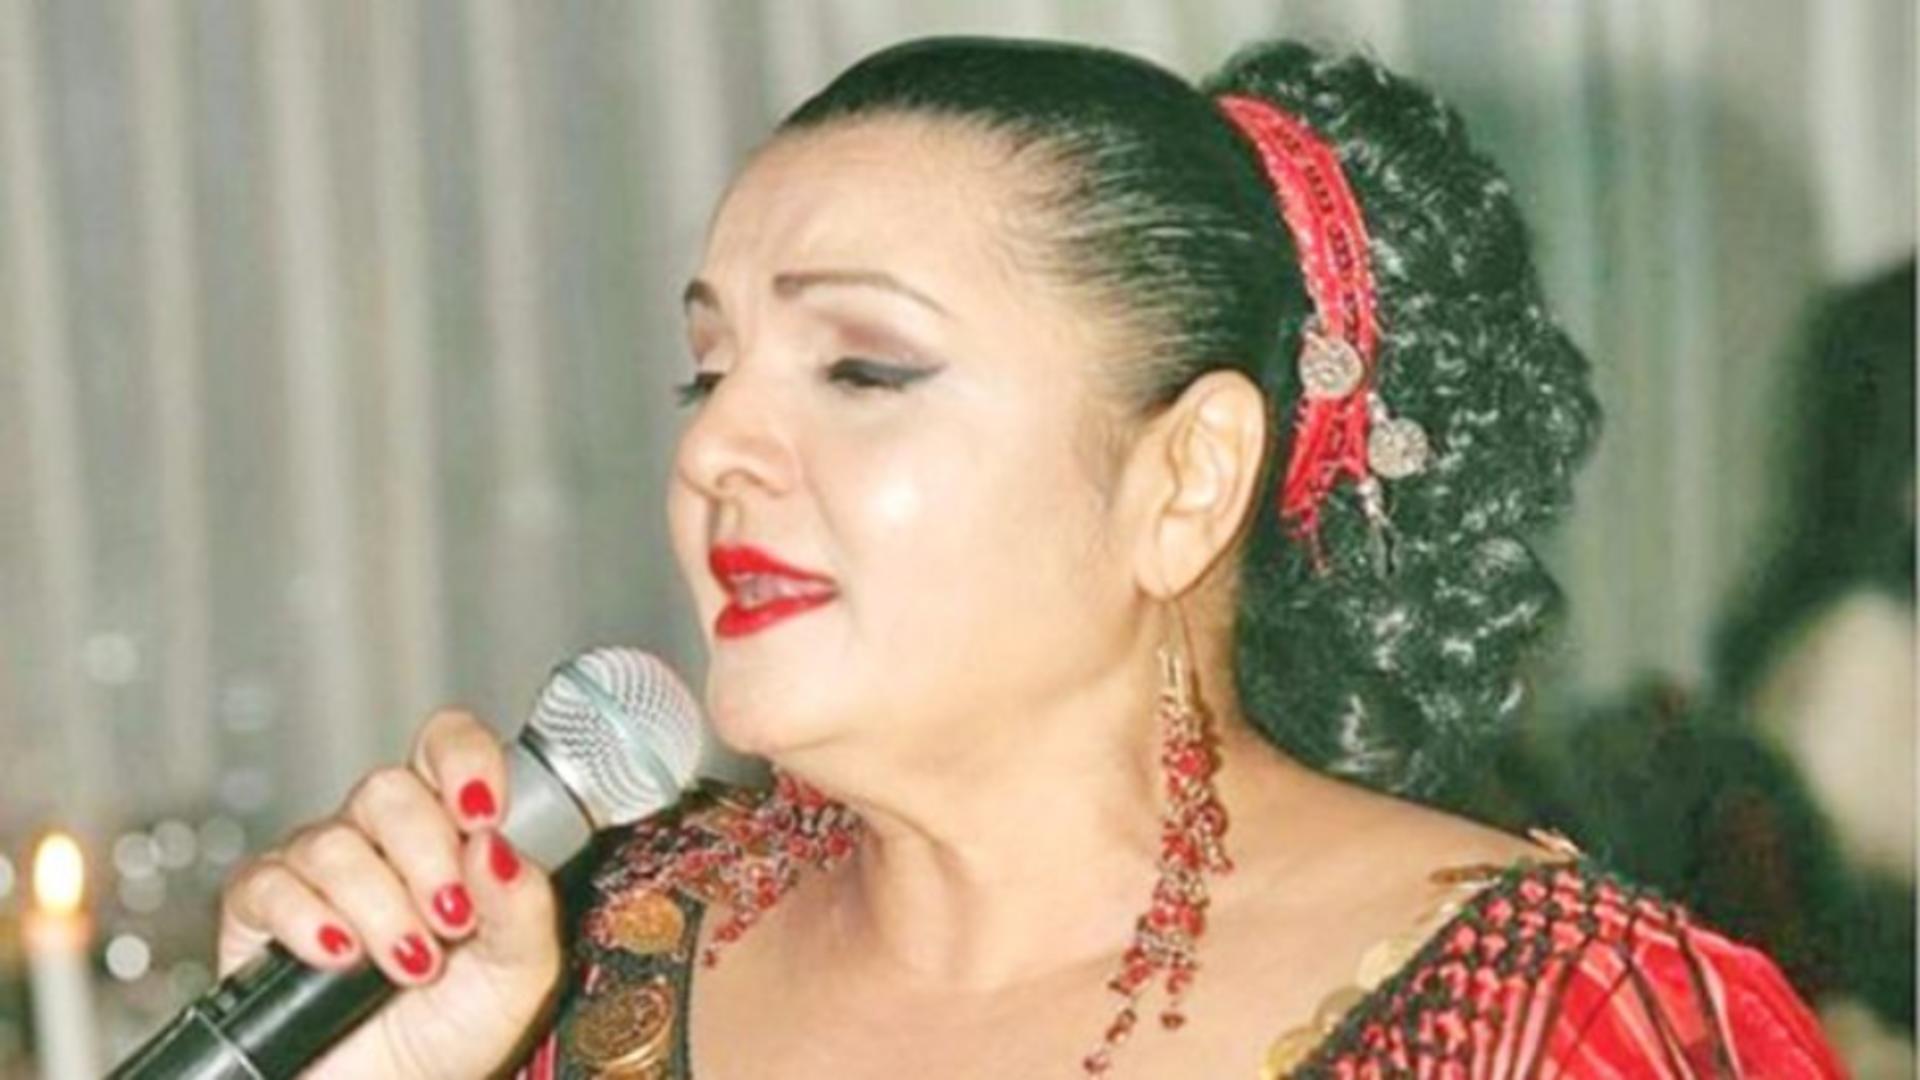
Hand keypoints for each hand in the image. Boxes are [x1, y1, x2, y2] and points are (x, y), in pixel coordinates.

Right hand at [217, 709, 561, 1079]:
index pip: (447, 745)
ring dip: (381, 909)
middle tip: (451, 923)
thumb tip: (497, 843)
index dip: (463, 760)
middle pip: (389, 788)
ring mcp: (318, 869)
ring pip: (335, 843)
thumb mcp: (518, 973)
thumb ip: (523, 905)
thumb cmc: (454, 1032)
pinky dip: (309, 922)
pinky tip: (340, 958)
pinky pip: (271, 885)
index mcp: (451, 831)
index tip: (484, 813)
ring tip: (410, 966)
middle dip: (427, 858)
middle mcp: (381, 838)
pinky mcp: (260, 910)